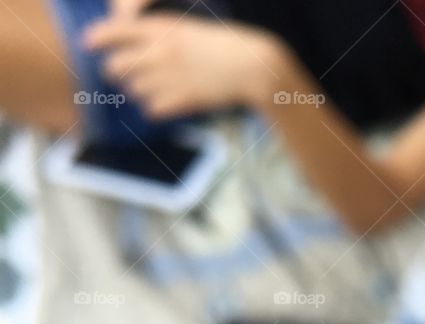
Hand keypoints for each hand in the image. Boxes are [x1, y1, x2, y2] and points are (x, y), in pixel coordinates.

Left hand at [82, 13, 284, 117]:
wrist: (250, 67)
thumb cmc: (220, 46)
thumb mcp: (186, 27)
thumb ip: (157, 32)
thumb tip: (129, 36)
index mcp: (161, 29)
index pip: (113, 31)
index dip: (96, 39)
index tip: (87, 45)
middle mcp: (160, 52)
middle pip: (115, 66)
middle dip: (115, 72)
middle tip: (123, 74)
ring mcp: (169, 77)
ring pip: (133, 90)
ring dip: (139, 90)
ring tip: (156, 87)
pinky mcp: (181, 100)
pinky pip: (152, 109)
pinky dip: (156, 108)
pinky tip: (168, 102)